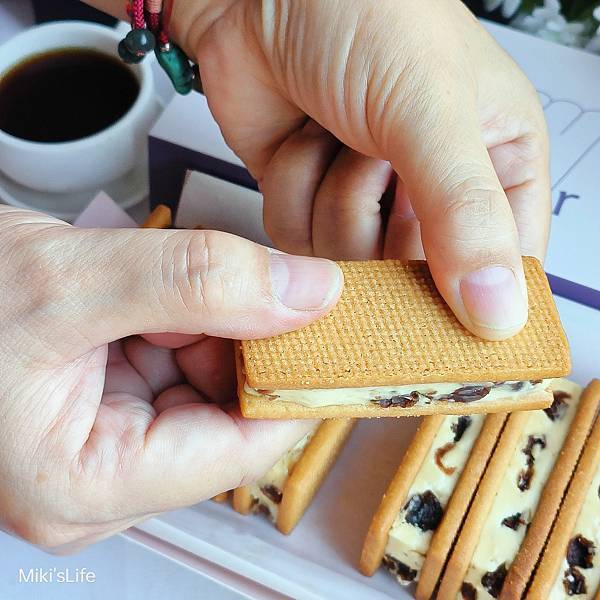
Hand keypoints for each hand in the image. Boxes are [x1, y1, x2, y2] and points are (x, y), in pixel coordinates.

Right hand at [0, 207, 340, 550]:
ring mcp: (108, 449)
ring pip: (208, 387)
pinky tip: (145, 302)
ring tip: (157, 292)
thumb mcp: (72, 281)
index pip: (245, 446)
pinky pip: (178, 371)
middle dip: (237, 343)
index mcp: (89, 486)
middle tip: (227, 285)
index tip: (331, 323)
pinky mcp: (109, 414)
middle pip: (230, 415)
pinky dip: (180, 326)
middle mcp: (103, 483)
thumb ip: (199, 283)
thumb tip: (310, 294)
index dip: (294, 380)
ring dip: (203, 328)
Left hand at [173, 0, 548, 340]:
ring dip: (329, 197)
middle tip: (376, 167)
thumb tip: (502, 312)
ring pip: (347, 266)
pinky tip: (299, 138)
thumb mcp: (428, 108)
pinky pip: (296, 243)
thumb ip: (466, 213)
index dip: (477, 299)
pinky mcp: (308, 204)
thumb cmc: (359, 12)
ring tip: (336, 131)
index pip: (505, 267)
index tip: (448, 319)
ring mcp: (366, 202)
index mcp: (494, 162)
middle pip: (417, 280)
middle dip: (384, 228)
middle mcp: (431, 191)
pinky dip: (289, 191)